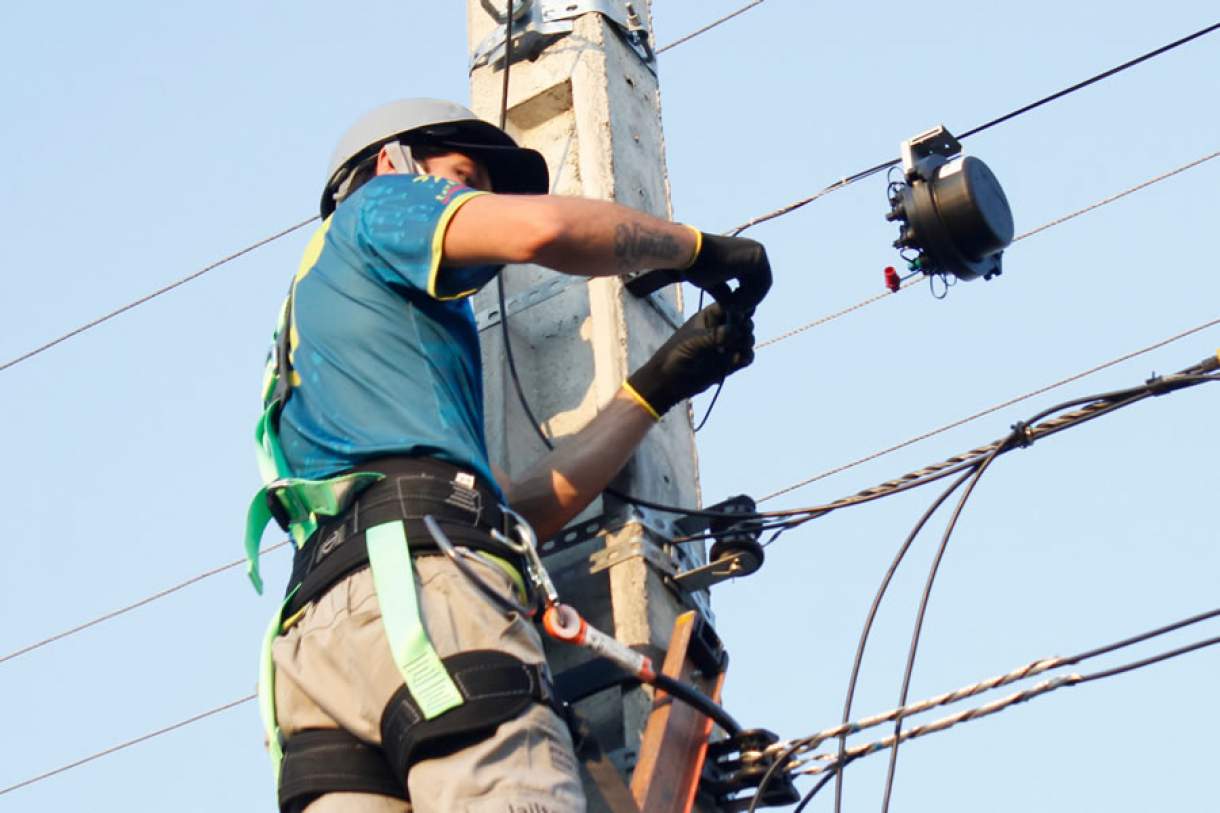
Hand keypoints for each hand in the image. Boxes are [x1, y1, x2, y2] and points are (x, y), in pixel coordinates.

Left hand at [625, 304, 754, 417]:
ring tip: (734, 350)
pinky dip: (746, 357)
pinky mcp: (729, 362)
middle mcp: (720, 329)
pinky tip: (737, 361)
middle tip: (738, 336)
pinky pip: (746, 356)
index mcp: (709, 317)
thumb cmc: (675, 356)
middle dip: (745, 327)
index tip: (739, 318)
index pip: (730, 304)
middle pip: (744, 320)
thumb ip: (714, 335)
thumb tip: (736, 331)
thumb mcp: (692, 342)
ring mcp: (726, 346)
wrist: (669, 382)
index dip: (739, 308)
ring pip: (747, 338)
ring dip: (747, 342)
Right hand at [680, 233, 771, 311]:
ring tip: (728, 306)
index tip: (732, 308)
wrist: (688, 254)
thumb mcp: (716, 283)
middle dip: (749, 301)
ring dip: (746, 302)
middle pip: (762, 285)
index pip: (757, 282)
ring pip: (762, 288)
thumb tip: (738, 311)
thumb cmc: (697, 267)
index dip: (747, 299)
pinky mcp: (756, 258)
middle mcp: (756, 251)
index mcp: (747, 254)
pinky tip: (730, 302)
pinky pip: (759, 286)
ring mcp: (758, 253)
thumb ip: (729, 294)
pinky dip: (747, 299)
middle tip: (733, 310)